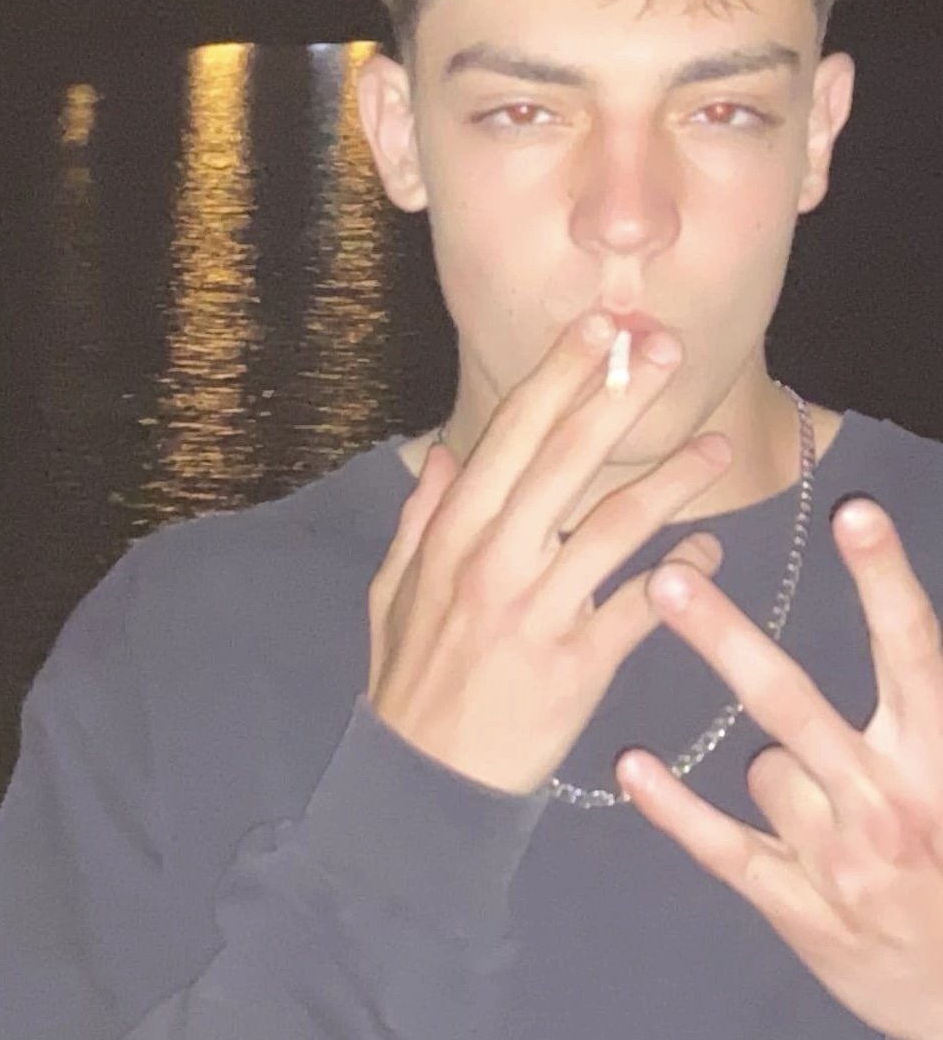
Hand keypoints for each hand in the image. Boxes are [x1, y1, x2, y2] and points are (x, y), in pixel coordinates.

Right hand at [367, 311, 730, 795]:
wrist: (424, 785)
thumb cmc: (411, 679)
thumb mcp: (393, 592)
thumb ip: (421, 519)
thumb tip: (443, 455)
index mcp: (454, 533)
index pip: (513, 433)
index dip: (560, 374)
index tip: (598, 326)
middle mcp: (497, 559)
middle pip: (569, 457)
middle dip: (621, 393)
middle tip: (666, 347)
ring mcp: (540, 611)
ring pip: (620, 524)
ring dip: (676, 478)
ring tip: (718, 445)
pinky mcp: (579, 665)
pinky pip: (643, 607)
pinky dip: (684, 574)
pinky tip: (712, 549)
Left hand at [619, 499, 942, 1039]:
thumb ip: (923, 695)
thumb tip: (898, 602)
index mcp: (937, 752)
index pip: (912, 649)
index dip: (883, 579)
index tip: (853, 513)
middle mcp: (888, 801)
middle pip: (794, 703)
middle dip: (727, 641)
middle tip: (670, 580)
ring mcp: (838, 858)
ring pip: (766, 769)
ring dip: (776, 768)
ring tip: (825, 801)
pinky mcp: (797, 905)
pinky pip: (722, 845)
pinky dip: (674, 808)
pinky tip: (631, 767)